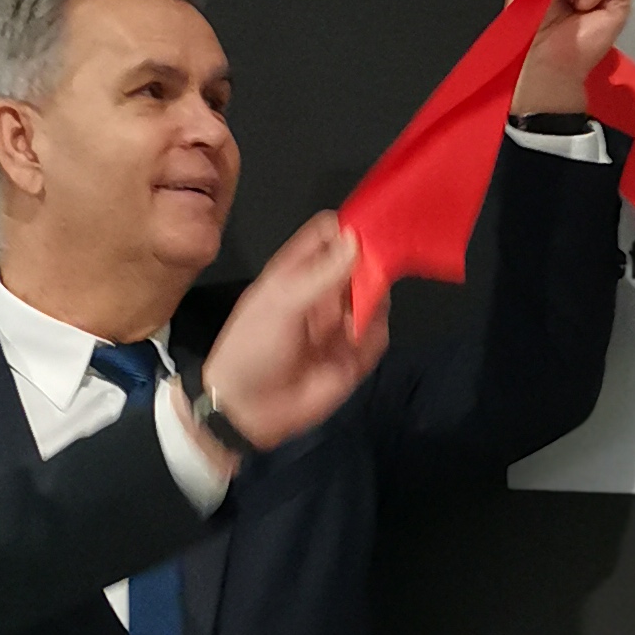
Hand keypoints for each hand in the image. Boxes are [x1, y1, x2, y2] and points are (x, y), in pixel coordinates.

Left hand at [197, 213, 388, 451]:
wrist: (247, 410)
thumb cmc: (252, 348)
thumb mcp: (280, 303)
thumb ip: (321, 273)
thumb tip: (355, 240)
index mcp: (297, 272)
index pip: (328, 235)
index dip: (348, 227)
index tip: (371, 224)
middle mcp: (322, 293)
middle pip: (359, 262)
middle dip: (374, 259)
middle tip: (386, 259)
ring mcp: (340, 323)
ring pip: (374, 296)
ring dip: (376, 298)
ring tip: (366, 305)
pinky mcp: (355, 355)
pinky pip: (378, 335)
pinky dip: (374, 333)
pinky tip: (358, 337)